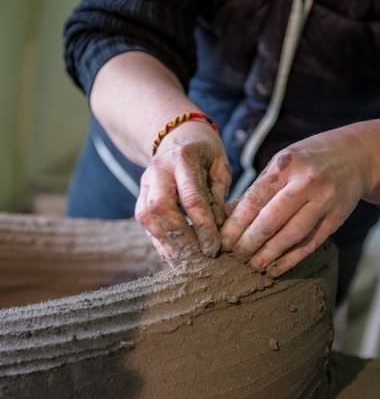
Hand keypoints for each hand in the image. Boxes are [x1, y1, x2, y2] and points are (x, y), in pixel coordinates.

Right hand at [135, 121, 230, 261]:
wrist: (176, 136)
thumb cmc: (205, 155)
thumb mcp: (220, 167)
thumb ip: (219, 195)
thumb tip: (217, 230)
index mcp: (183, 158)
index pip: (192, 198)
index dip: (203, 227)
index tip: (215, 247)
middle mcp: (158, 170)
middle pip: (162, 209)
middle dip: (182, 238)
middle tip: (202, 258)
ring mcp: (144, 184)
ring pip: (148, 219)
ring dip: (169, 244)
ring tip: (190, 262)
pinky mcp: (139, 197)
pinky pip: (145, 224)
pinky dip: (161, 243)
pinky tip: (176, 257)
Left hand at [221, 118, 379, 276]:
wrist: (356, 156)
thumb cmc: (308, 160)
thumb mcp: (282, 162)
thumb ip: (258, 188)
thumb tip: (228, 216)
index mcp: (286, 165)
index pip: (255, 199)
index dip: (236, 224)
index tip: (223, 240)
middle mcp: (307, 182)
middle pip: (272, 220)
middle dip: (249, 242)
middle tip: (235, 255)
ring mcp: (325, 201)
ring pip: (292, 235)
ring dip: (269, 254)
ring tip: (252, 265)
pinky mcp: (337, 218)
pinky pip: (311, 243)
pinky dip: (291, 259)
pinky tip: (275, 269)